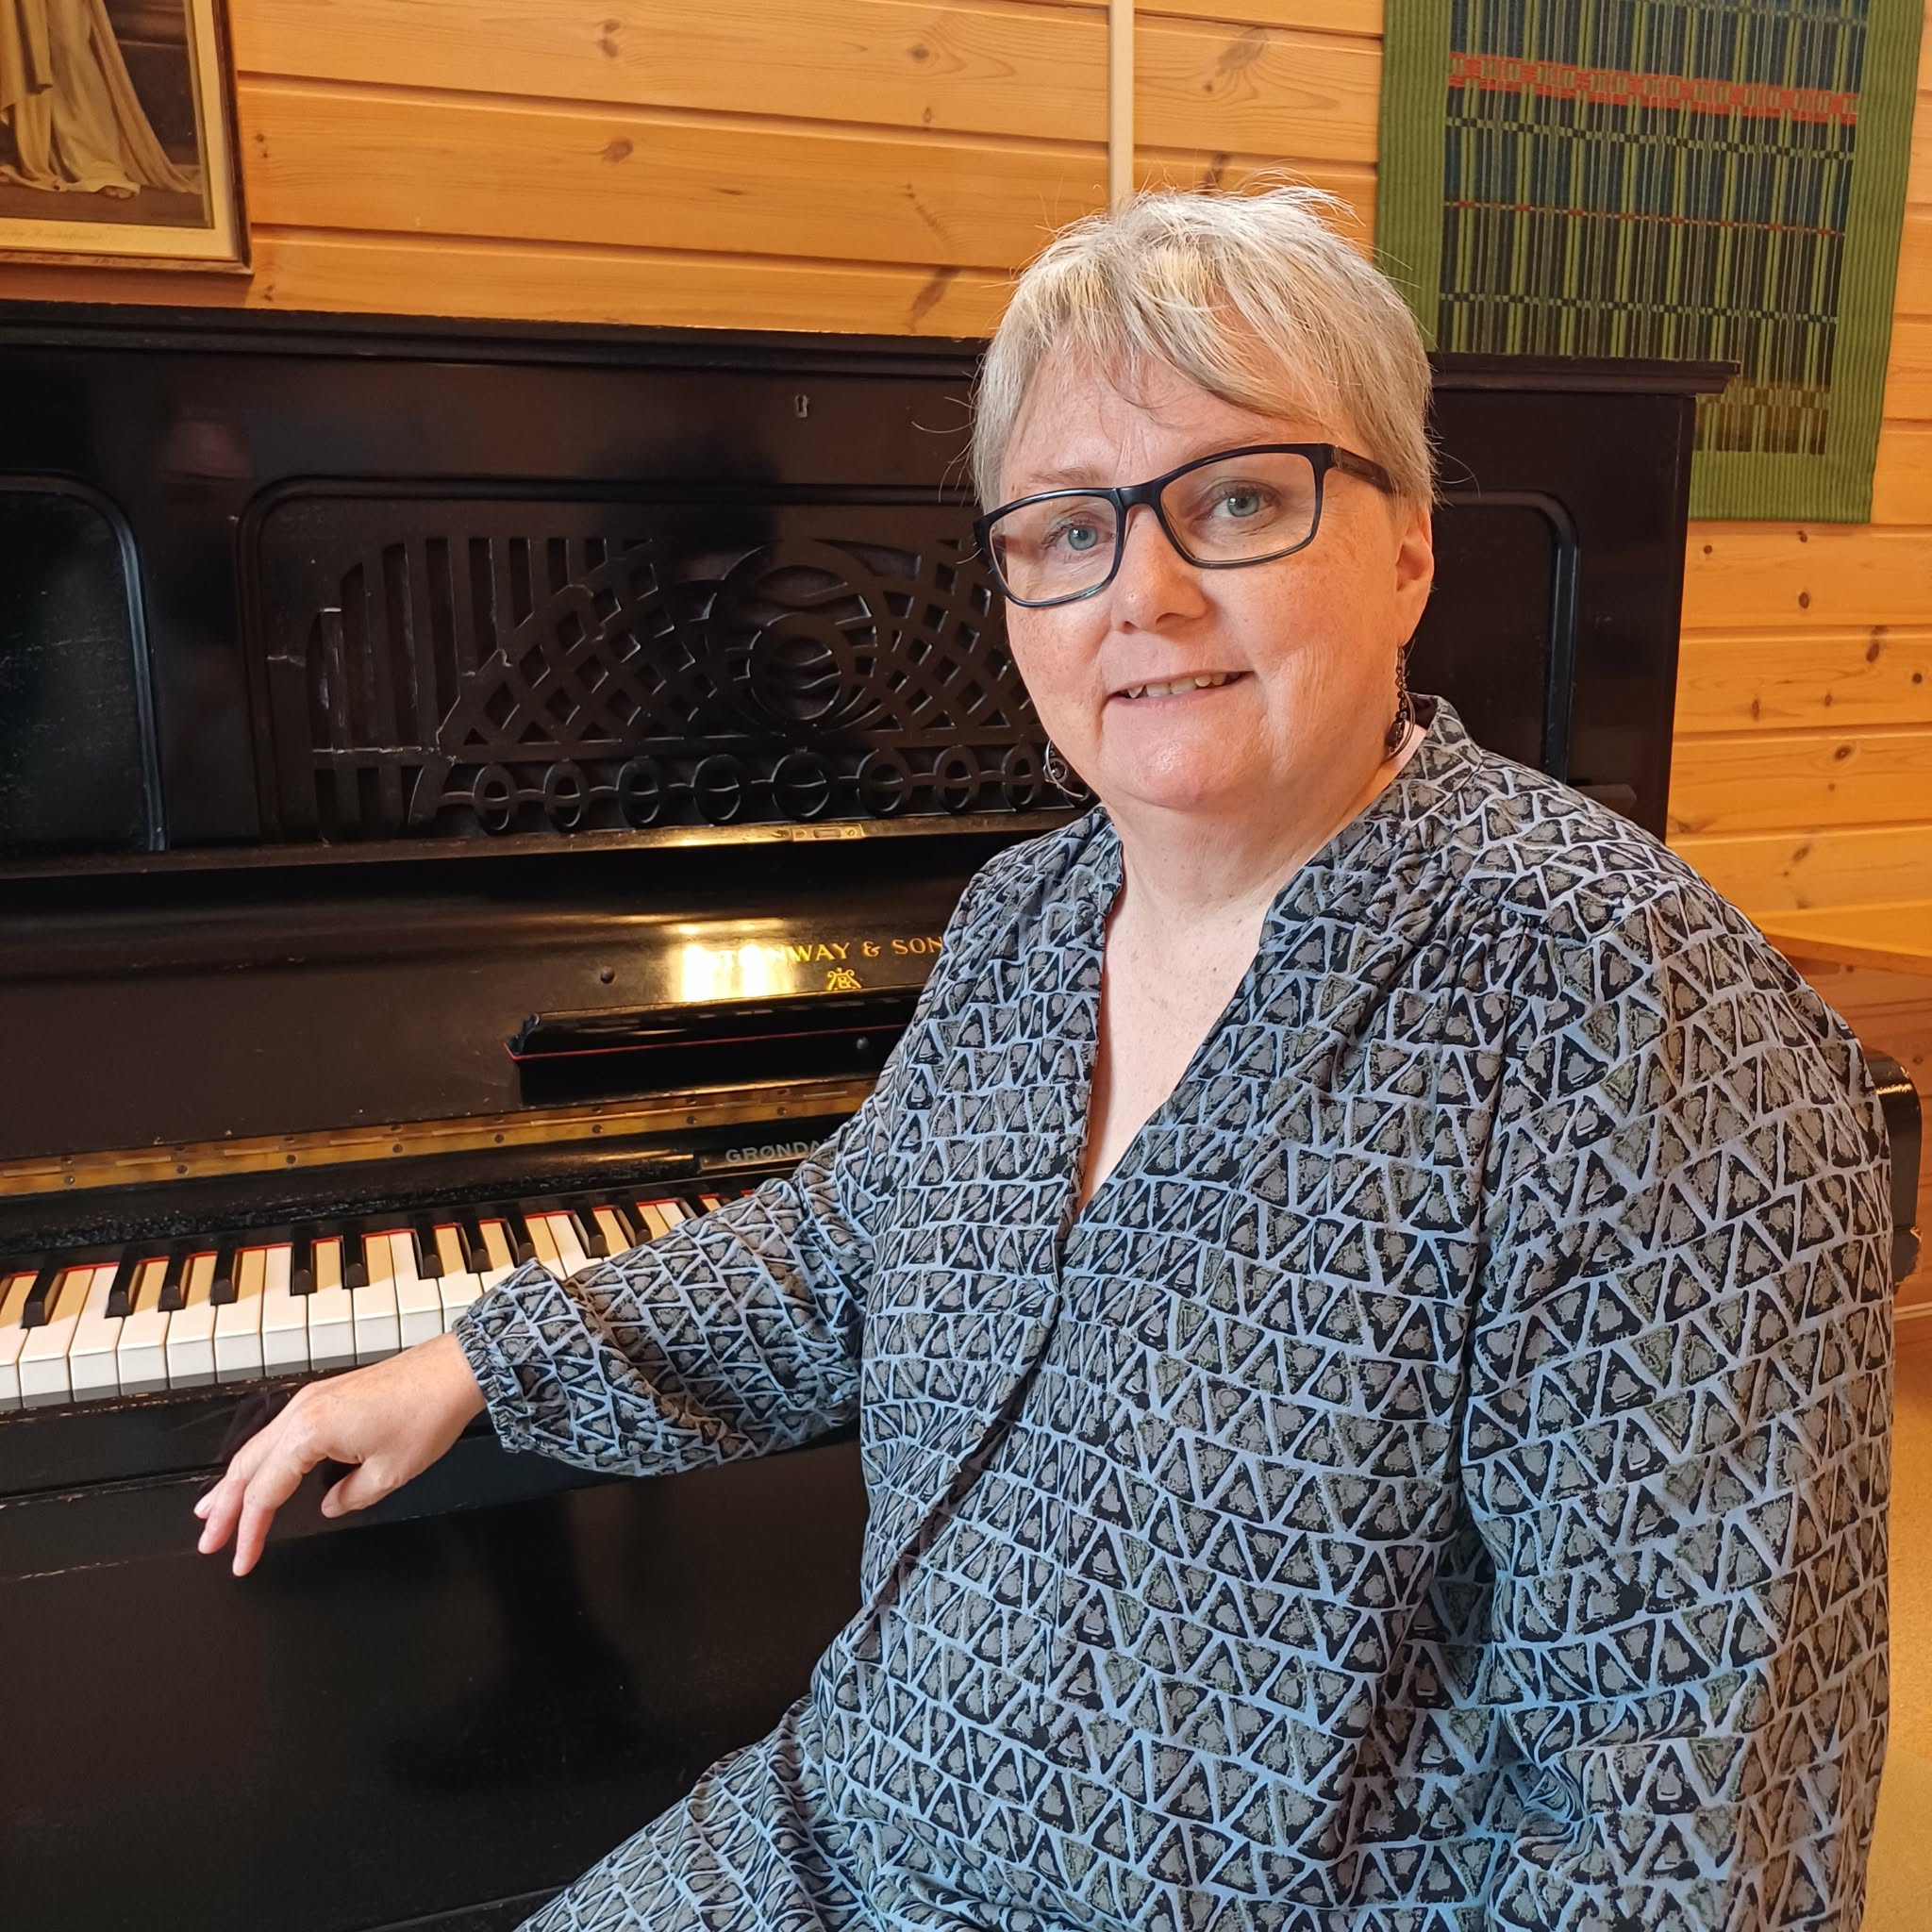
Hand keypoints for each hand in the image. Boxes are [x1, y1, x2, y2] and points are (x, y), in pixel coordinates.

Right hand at [193, 1331, 486, 1575]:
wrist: (454, 1369)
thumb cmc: (427, 1414)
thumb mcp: (390, 1473)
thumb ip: (349, 1497)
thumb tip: (328, 1505)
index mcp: (309, 1433)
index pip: (264, 1494)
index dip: (249, 1533)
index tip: (241, 1562)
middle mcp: (301, 1411)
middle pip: (246, 1468)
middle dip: (223, 1509)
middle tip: (208, 1542)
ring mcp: (311, 1399)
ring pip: (257, 1448)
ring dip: (234, 1482)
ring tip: (213, 1511)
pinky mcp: (326, 1395)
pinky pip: (278, 1433)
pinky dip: (259, 1459)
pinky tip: (257, 1472)